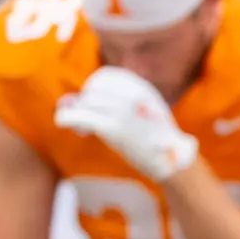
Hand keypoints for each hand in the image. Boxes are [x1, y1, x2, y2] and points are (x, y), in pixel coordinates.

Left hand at [54, 66, 198, 182]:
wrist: (173, 162)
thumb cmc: (155, 140)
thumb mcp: (143, 112)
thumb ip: (112, 103)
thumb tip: (66, 99)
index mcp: (141, 87)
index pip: (105, 76)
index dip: (94, 89)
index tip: (95, 104)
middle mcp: (132, 94)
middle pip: (93, 89)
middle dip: (86, 103)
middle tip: (87, 121)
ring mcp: (123, 110)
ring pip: (84, 102)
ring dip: (77, 114)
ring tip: (83, 129)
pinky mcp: (113, 127)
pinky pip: (78, 116)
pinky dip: (66, 118)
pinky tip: (65, 123)